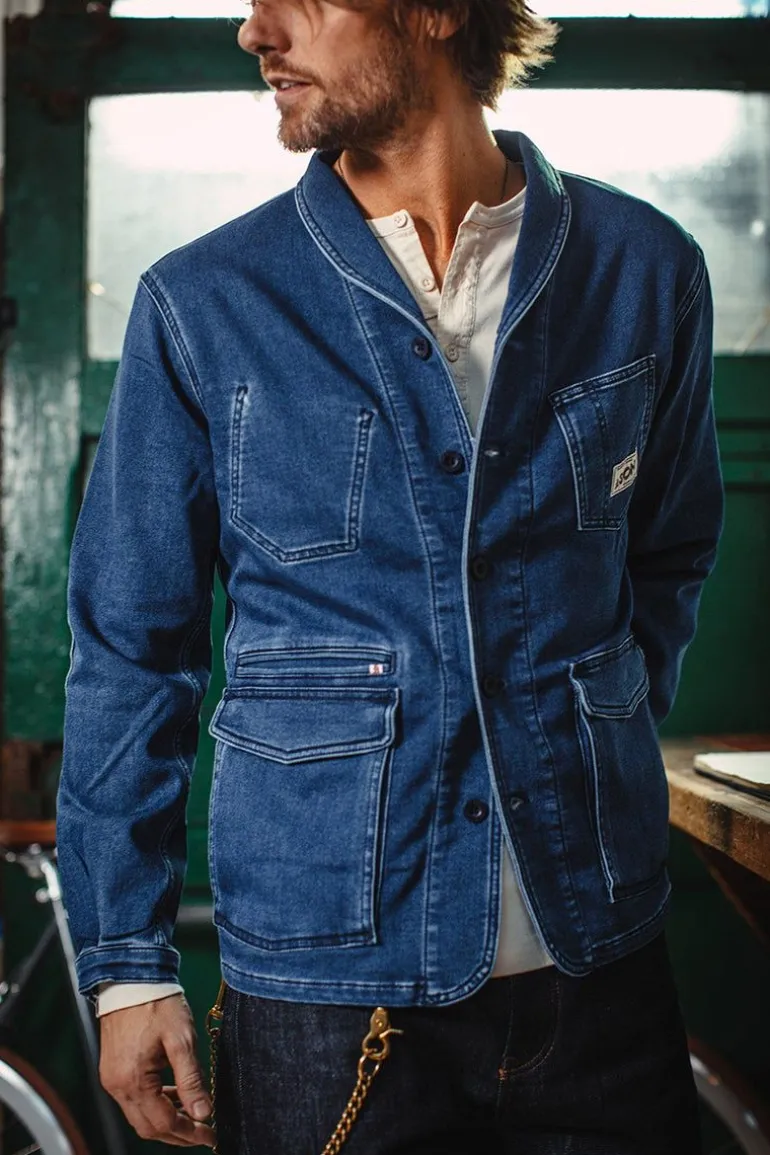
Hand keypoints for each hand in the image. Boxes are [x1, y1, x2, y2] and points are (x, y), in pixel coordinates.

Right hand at [98, 993, 215, 1147]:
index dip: (189, 1133)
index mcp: (133, 1081)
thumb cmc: (156, 1003)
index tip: (210, 1135)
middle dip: (177, 1134)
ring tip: (193, 1114)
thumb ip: (191, 1080)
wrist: (131, 978)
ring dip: (166, 1120)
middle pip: (148, 1127)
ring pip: (140, 1116)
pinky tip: (174, 1095)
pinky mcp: (113, 1070)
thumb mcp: (182, 1040)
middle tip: (203, 1131)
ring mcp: (112, 1079)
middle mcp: (117, 1085)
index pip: (164, 1123)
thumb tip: (203, 1112)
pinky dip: (155, 1104)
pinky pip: (134, 1100)